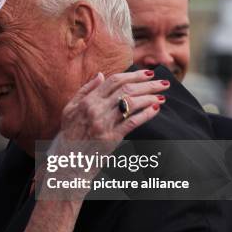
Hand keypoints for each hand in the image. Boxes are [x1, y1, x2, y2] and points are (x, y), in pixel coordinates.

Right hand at [43, 70, 167, 188]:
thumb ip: (85, 90)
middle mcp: (96, 110)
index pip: (114, 82)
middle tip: (163, 83)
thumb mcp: (70, 108)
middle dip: (147, 84)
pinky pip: (132, 123)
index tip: (147, 73)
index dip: (133, 75)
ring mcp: (104, 124)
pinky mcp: (111, 138)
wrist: (67, 158)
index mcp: (87, 101)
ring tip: (162, 95)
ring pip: (131, 104)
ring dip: (149, 97)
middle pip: (126, 90)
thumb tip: (101, 74)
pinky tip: (155, 109)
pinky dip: (146, 114)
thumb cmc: (69, 132)